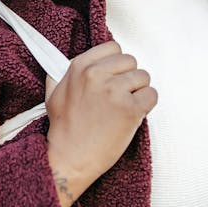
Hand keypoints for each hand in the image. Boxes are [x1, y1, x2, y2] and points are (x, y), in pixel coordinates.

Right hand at [45, 40, 157, 189]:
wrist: (70, 159)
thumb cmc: (64, 131)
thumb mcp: (54, 95)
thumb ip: (63, 76)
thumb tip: (62, 63)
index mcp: (80, 67)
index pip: (113, 47)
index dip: (117, 64)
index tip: (114, 78)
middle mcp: (97, 74)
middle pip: (131, 61)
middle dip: (129, 78)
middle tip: (119, 97)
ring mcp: (115, 90)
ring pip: (144, 77)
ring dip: (138, 92)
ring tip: (124, 108)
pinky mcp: (130, 108)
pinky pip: (152, 95)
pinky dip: (147, 106)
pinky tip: (132, 116)